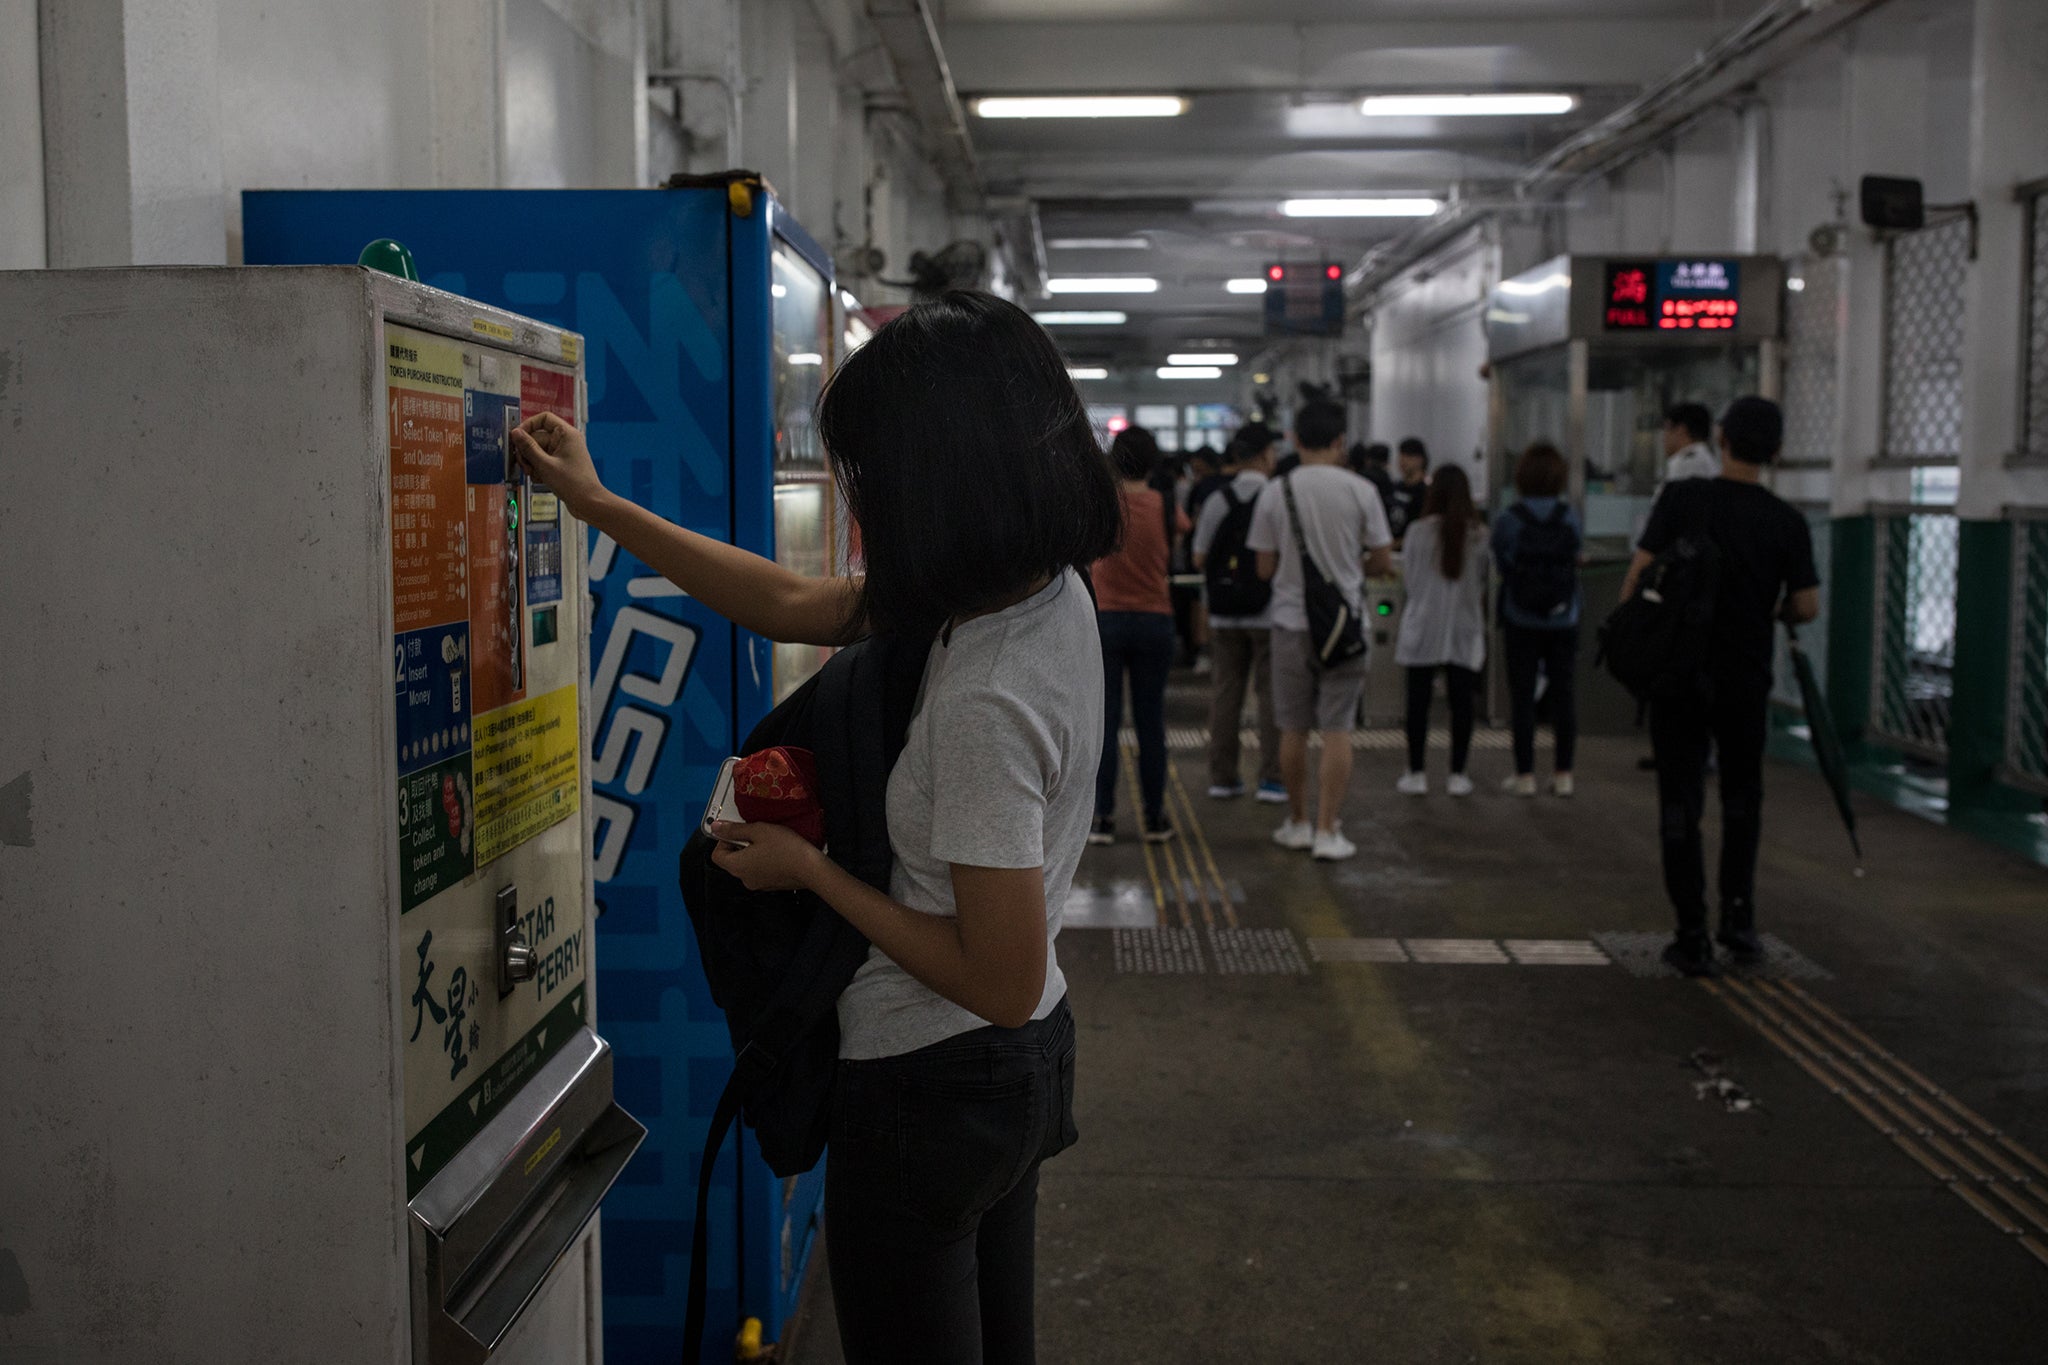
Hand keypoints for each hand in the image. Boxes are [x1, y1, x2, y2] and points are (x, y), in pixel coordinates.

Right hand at [510, 412, 608, 519]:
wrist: (589, 503)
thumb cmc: (573, 484)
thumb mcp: (545, 464)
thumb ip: (528, 447)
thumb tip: (515, 433)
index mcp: (566, 434)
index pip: (544, 418)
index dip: (528, 425)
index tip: (517, 437)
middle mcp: (566, 441)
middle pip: (537, 437)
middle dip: (527, 452)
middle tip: (523, 464)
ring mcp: (563, 453)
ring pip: (538, 451)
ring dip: (531, 462)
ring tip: (533, 474)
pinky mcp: (561, 464)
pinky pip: (543, 461)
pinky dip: (538, 469)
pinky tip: (539, 479)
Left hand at [709, 821, 826, 891]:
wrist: (811, 868)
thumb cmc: (784, 847)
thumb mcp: (758, 831)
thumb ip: (735, 830)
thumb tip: (715, 827)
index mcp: (736, 866)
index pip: (717, 855)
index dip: (723, 841)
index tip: (738, 832)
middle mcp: (743, 879)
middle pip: (732, 861)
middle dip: (740, 846)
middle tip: (756, 834)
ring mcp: (758, 885)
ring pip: (747, 866)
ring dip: (753, 853)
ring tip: (769, 842)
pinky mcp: (771, 886)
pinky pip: (760, 871)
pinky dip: (763, 862)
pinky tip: (778, 853)